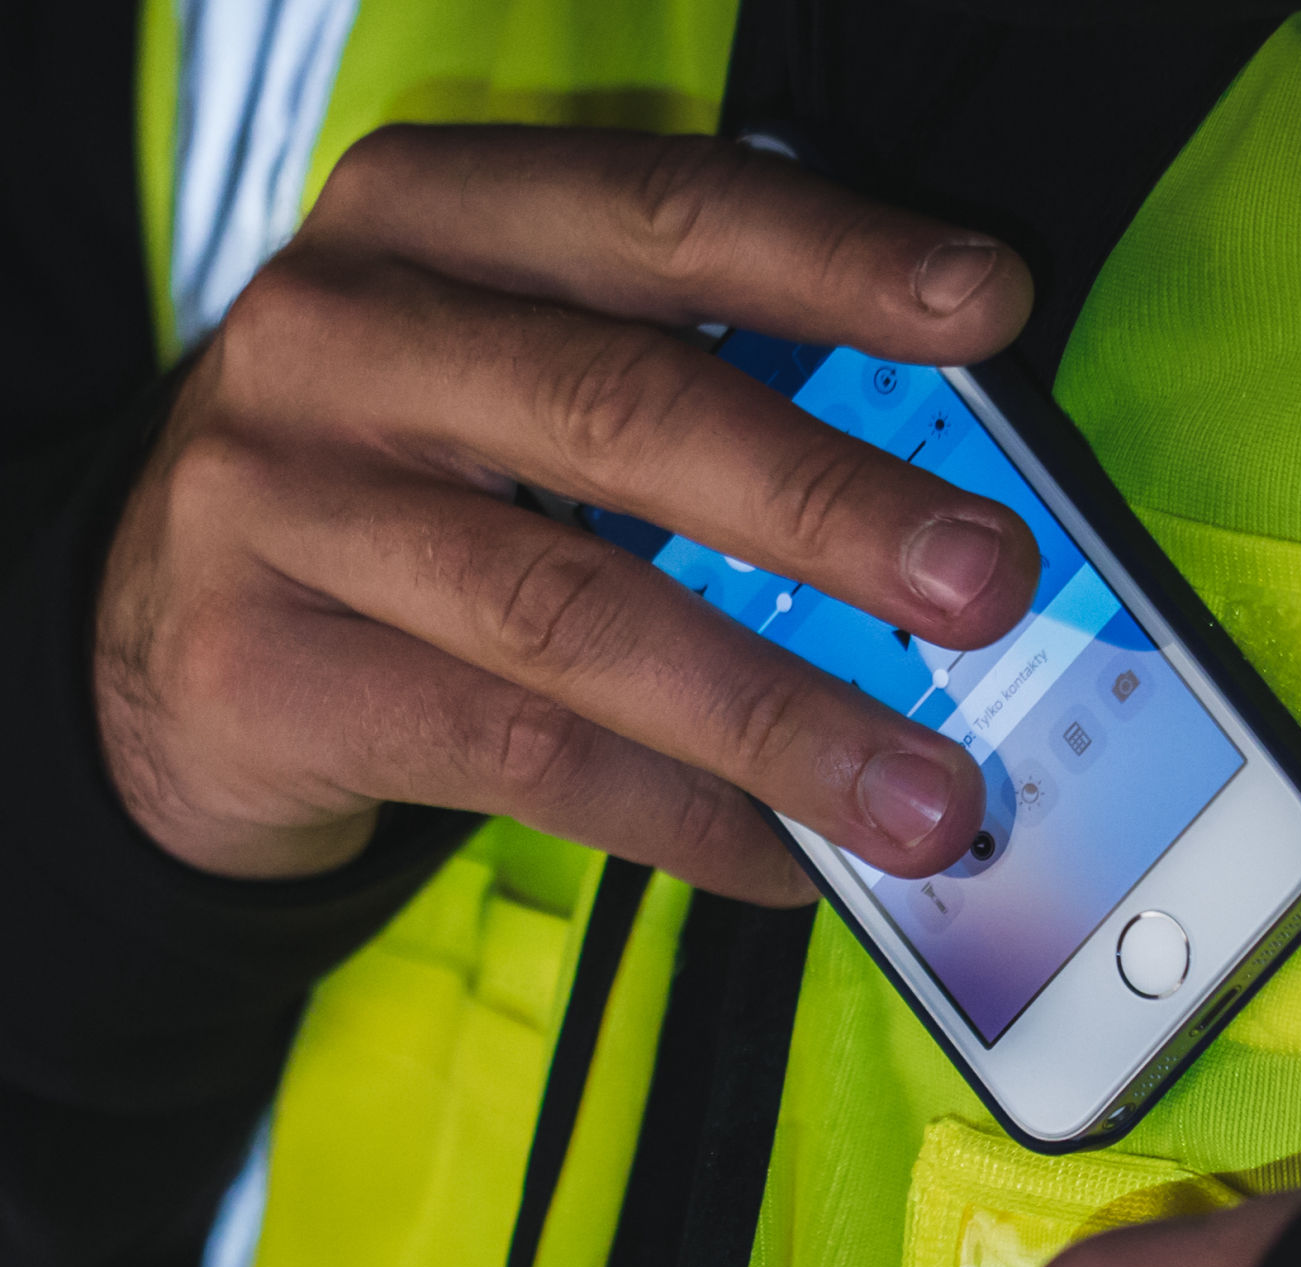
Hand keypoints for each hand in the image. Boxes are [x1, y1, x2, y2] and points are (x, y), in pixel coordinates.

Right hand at [95, 129, 1036, 888]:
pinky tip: (782, 863)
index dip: (829, 257)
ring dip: (775, 716)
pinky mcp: (260, 668)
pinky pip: (515, 757)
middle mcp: (342, 335)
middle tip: (983, 583)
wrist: (159, 642)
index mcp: (429, 222)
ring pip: (572, 615)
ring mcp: (282, 502)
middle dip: (828, 508)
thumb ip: (667, 419)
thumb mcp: (504, 401)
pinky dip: (674, 819)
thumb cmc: (394, 506)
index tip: (986, 306)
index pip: (654, 213)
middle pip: (623, 412)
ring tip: (918, 798)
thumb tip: (921, 535)